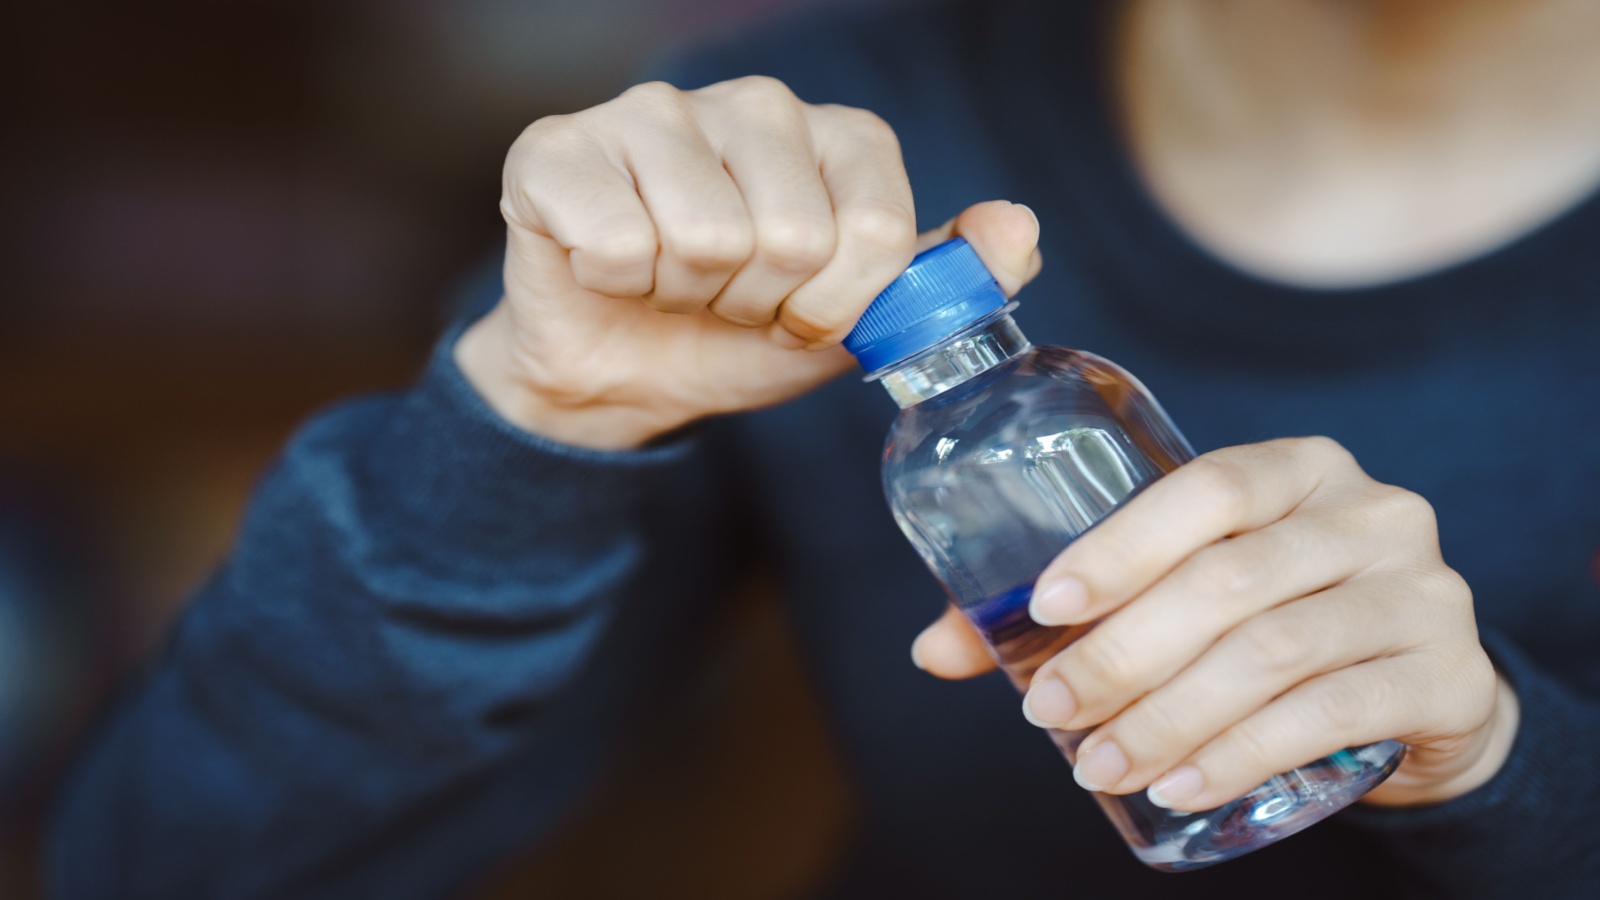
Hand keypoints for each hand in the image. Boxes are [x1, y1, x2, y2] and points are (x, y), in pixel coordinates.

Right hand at [456, 76, 1042, 448]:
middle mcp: (755, 103)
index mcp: (838, 136)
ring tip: (672, 282)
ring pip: (704, 239)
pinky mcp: (560, 146)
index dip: (835, 308)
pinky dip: (613, 286)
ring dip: (685, 297)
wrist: (624, 372)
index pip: (876, 232)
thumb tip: (1019, 231)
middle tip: (728, 298)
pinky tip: (608, 268)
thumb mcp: (858, 325)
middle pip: (793, 239)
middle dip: (758, 305)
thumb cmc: (741, 334)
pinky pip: (615, 242)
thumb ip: (944, 281)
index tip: (801, 312)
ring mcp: (655, 113)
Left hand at [912, 437, 1518, 809]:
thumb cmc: (1275, 619)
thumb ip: (1077, 606)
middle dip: (1123, 655)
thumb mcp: (1192, 588)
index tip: (1042, 607)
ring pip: (1272, 654)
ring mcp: (1423, 590)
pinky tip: (1181, 785)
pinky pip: (1331, 715)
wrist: (1417, 686)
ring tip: (1098, 763)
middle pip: (1229, 581)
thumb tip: (937, 649)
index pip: (1207, 488)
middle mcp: (1372, 512)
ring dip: (1168, 718)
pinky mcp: (1447, 673)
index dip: (1121, 545)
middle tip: (1051, 713)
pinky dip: (1241, 755)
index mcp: (1300, 468)